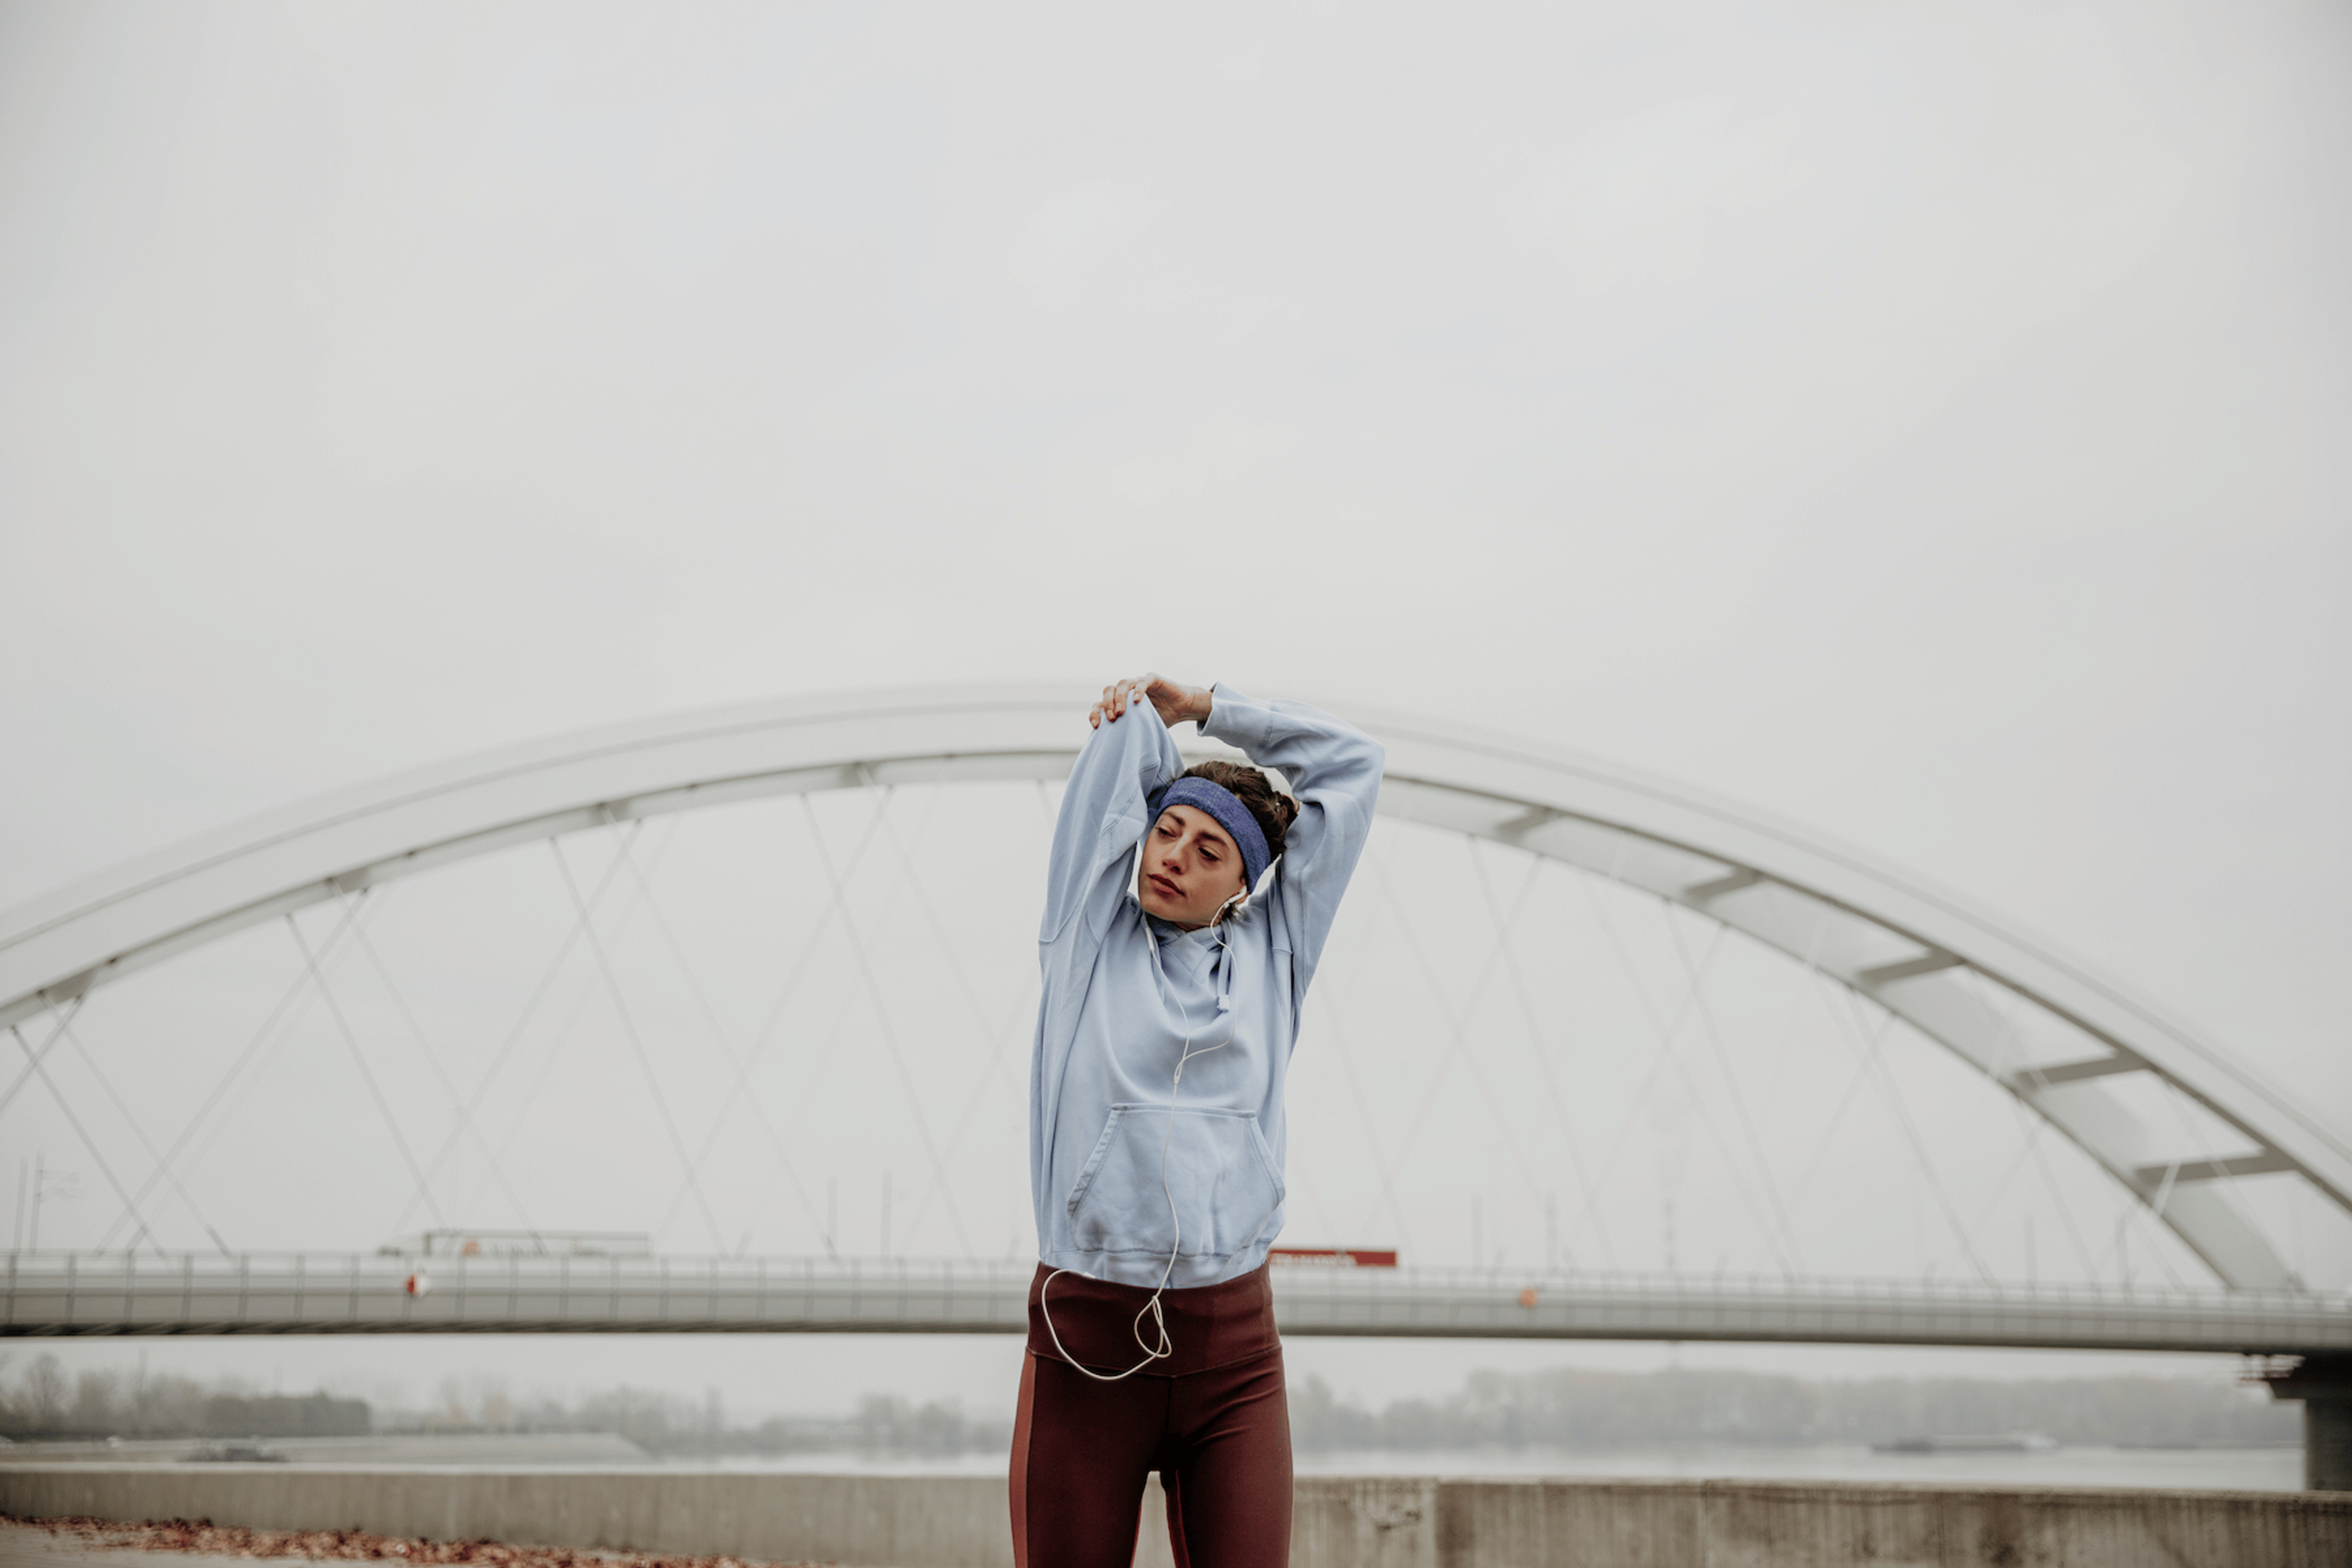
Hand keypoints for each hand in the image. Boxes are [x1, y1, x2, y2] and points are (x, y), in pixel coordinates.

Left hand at [1089, 673, 1211, 729]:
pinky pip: (1142, 681)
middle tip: (1112, 719)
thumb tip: (1116, 757)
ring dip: (1119, 698)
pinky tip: (1136, 701)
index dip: (1095, 713)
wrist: (1182, 708)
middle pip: (1108, 690)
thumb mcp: (1141, 728)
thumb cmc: (1161, 719)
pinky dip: (1138, 690)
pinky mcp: (1153, 679)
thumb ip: (1128, 733)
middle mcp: (1127, 690)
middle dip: (1107, 704)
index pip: (1101, 703)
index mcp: (1120, 701)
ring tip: (1122, 712)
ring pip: (1123, 683)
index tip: (1096, 726)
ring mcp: (1139, 682)